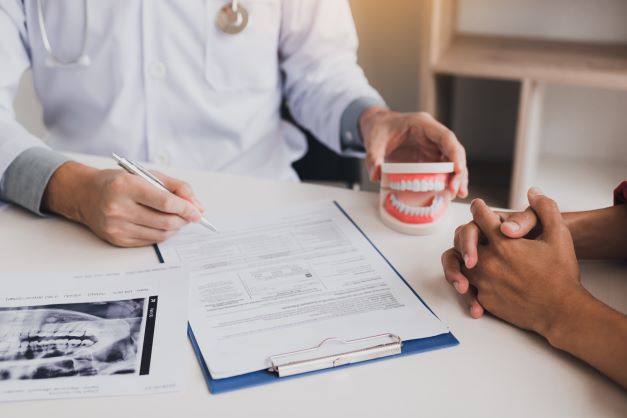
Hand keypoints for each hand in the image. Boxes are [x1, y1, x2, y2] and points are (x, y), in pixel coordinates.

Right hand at [43, 162, 203, 246]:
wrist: (85, 194)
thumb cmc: (118, 182)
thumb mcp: (146, 175)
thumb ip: (175, 187)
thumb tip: (197, 206)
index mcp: (126, 186)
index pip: (165, 202)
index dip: (186, 208)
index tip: (197, 212)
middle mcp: (118, 208)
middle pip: (165, 222)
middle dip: (183, 220)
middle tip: (190, 215)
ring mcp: (116, 227)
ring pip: (160, 235)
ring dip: (175, 228)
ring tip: (177, 219)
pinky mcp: (117, 240)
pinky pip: (149, 241)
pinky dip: (162, 234)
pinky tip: (161, 225)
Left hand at [360, 108, 467, 197]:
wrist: (377, 126)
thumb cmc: (379, 129)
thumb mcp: (373, 142)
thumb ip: (373, 157)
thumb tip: (375, 175)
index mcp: (422, 124)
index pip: (445, 137)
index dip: (454, 153)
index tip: (458, 169)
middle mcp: (432, 135)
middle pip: (453, 150)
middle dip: (459, 170)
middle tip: (457, 189)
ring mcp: (432, 146)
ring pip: (452, 160)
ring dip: (457, 177)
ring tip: (458, 194)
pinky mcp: (429, 157)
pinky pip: (442, 168)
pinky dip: (447, 179)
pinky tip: (449, 192)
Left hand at [458, 189, 585, 336]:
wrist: (562, 311)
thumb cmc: (561, 274)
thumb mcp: (559, 235)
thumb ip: (546, 209)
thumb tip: (533, 192)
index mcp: (503, 243)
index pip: (481, 217)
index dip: (479, 208)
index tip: (478, 206)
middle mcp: (488, 261)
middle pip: (463, 238)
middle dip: (467, 231)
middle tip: (473, 231)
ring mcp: (484, 282)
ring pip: (460, 262)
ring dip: (463, 255)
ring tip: (470, 254)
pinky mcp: (485, 299)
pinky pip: (469, 285)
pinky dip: (469, 280)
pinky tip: (476, 278)